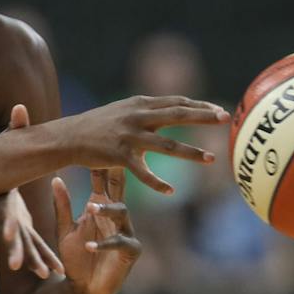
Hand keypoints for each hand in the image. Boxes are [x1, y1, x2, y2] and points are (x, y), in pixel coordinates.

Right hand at [0, 104, 65, 278]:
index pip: (1, 211)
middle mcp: (8, 217)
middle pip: (11, 235)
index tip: (5, 235)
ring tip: (48, 274)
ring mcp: (16, 228)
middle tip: (18, 265)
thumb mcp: (6, 147)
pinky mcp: (24, 232)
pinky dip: (45, 259)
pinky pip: (36, 248)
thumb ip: (13, 131)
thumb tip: (20, 107)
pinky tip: (57, 271)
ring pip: (26, 248)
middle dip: (16, 250)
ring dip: (35, 261)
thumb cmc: (1, 163)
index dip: (3, 221)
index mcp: (3, 199)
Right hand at [53, 95, 228, 193]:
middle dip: (203, 117)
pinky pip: (143, 172)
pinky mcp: (119, 156)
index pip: (176, 102)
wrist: (68, 137)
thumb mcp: (122, 110)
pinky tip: (171, 191)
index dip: (199, 106)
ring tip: (211, 159)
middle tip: (225, 119)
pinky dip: (157, 183)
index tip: (219, 111)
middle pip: (177, 115)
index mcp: (140, 104)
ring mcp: (129, 136)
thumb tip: (170, 108)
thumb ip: (146, 110)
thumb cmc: (96, 125)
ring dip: (191, 153)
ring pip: (166, 145)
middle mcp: (137, 117)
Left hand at [53, 168, 140, 293]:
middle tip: (110, 159)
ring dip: (107, 210)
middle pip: (118, 189)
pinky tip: (89, 245)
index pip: (104, 180)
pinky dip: (104, 244)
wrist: (82, 289)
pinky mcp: (130, 252)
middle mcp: (117, 216)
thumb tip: (55, 178)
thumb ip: (62, 206)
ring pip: (123, 212)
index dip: (101, 163)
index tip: (97, 142)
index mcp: (102, 207)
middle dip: (115, 173)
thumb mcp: (65, 229)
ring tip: (90, 209)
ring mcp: (126, 232)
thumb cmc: (76, 257)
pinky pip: (121, 243)